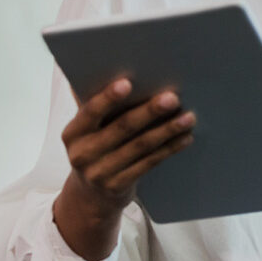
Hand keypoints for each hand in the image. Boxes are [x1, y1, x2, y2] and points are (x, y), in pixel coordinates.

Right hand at [53, 78, 195, 260]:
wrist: (90, 196)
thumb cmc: (93, 147)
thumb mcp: (86, 128)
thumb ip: (93, 102)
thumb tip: (105, 64)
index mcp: (73, 132)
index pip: (90, 112)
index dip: (108, 97)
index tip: (128, 82)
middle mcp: (82, 154)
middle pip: (121, 129)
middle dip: (149, 111)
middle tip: (172, 97)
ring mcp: (100, 173)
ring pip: (140, 147)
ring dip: (167, 130)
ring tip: (188, 117)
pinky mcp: (119, 187)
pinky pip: (149, 163)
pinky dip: (169, 149)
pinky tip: (185, 137)